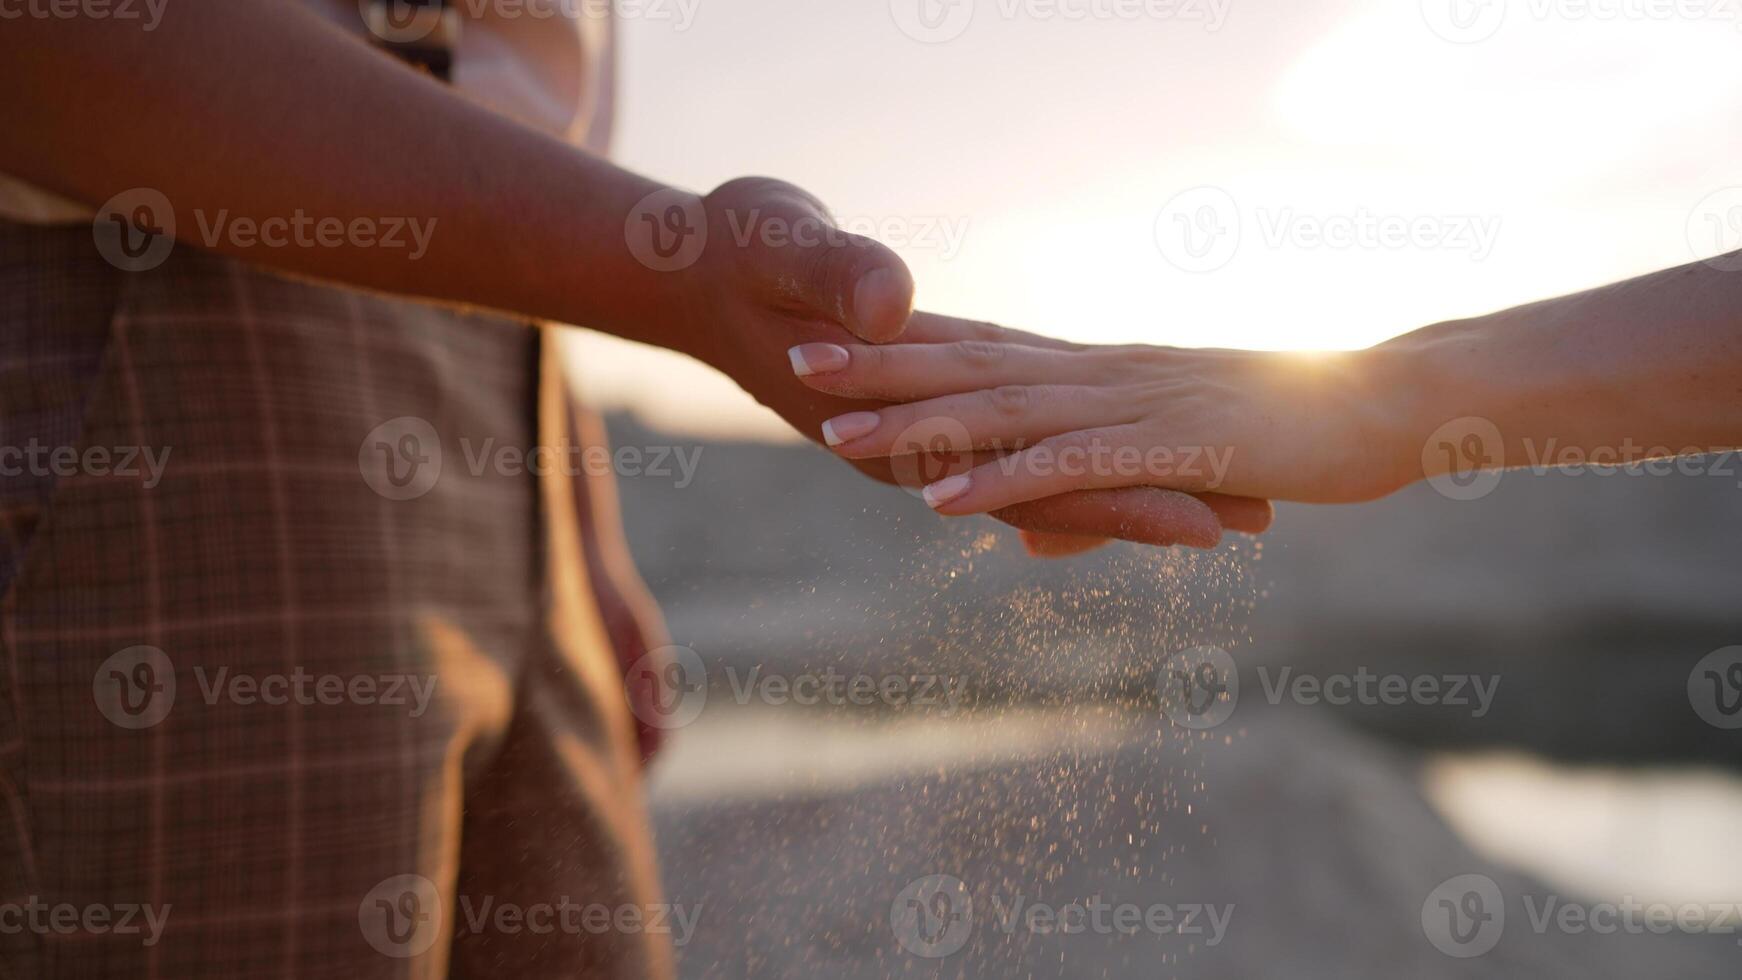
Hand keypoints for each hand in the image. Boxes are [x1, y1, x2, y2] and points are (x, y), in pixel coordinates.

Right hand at [662, 177, 1273, 550]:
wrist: (699, 271)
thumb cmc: (731, 255)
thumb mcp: (777, 246)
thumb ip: (833, 277)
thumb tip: (895, 309)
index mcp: (902, 419)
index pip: (1030, 471)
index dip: (1120, 494)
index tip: (1206, 521)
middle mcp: (923, 441)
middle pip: (1056, 488)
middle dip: (1153, 504)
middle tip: (1255, 524)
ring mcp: (930, 427)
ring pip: (1046, 475)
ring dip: (1126, 491)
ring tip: (1220, 510)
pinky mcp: (936, 399)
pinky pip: (1018, 445)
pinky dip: (1071, 465)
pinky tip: (1119, 474)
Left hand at [789, 338, 1407, 514]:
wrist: (1384, 405)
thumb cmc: (1284, 435)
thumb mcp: (1174, 473)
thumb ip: (1092, 502)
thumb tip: (1031, 545)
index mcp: (1099, 370)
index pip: (984, 347)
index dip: (906, 343)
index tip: (832, 334)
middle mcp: (1103, 374)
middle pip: (972, 364)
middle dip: (882, 364)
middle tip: (796, 357)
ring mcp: (1134, 405)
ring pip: (1003, 410)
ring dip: (917, 420)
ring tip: (835, 428)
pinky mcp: (1172, 447)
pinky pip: (1069, 465)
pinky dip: (1001, 479)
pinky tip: (942, 495)